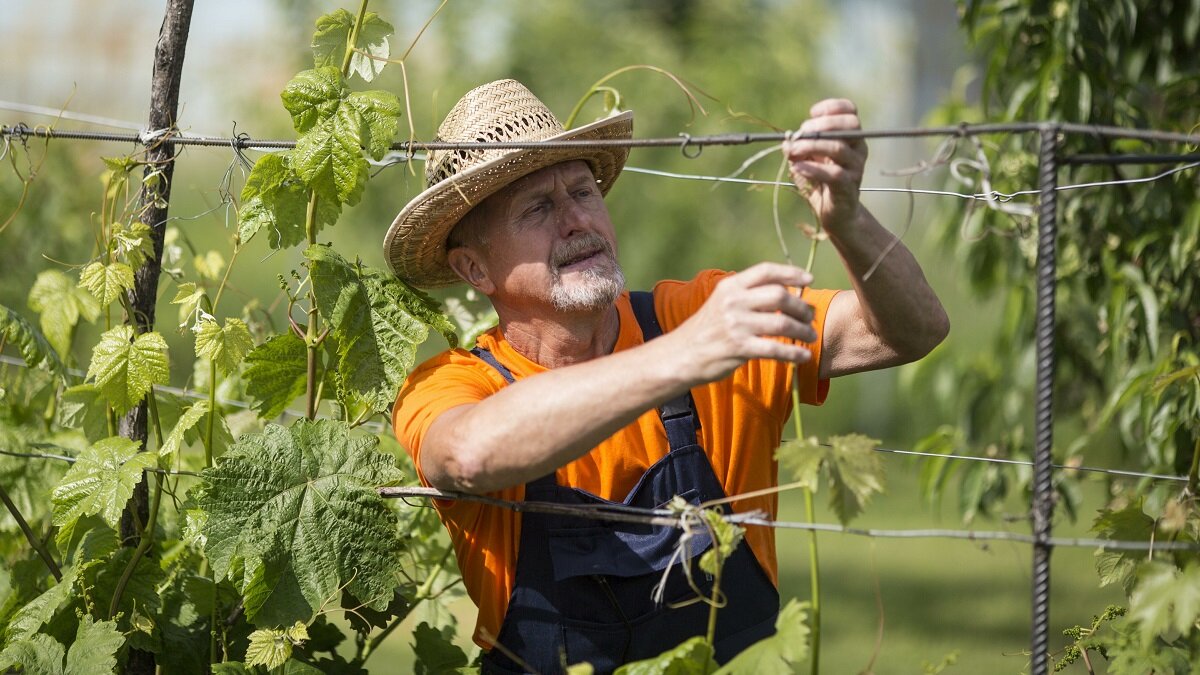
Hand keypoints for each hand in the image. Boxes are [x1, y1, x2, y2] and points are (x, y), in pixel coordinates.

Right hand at [670, 263, 817, 382]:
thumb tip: (787, 290)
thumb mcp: (722, 302)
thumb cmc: (708, 329)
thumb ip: (748, 294)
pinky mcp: (739, 348)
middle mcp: (733, 301)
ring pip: (782, 322)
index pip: (766, 271)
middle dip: (801, 306)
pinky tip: (804, 356)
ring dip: (802, 330)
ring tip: (811, 335)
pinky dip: (794, 353)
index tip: (809, 279)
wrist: (681, 355)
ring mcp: (736, 325)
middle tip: (811, 316)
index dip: (791, 273)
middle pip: (779, 295)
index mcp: (730, 286)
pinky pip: (775, 349)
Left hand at [783, 99, 868, 233]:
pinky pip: (833, 173)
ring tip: (793, 151)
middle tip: (800, 133)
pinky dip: (812, 168)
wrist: (836, 214)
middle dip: (822, 124)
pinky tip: (797, 167)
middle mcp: (858, 149)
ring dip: (811, 146)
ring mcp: (855, 168)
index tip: (811, 113)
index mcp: (851, 137)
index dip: (832, 107)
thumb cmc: (822, 183)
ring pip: (838, 148)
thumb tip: (786, 141)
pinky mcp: (848, 187)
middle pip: (850, 124)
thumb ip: (798, 148)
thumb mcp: (807, 160)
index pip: (850, 111)